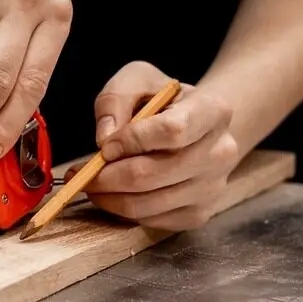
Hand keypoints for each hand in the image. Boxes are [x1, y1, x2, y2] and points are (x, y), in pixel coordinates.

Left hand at [86, 60, 237, 231]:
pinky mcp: (200, 213)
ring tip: (91, 183)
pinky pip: (152, 221)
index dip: (131, 141)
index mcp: (213, 110)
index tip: (104, 146)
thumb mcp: (137, 80)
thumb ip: (115, 100)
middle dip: (107, 176)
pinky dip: (123, 211)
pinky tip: (113, 194)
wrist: (196, 125)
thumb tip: (103, 140)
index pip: (172, 131)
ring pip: (148, 204)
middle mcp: (221, 152)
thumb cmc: (163, 100)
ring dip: (109, 197)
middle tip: (81, 173)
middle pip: (154, 174)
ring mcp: (213, 187)